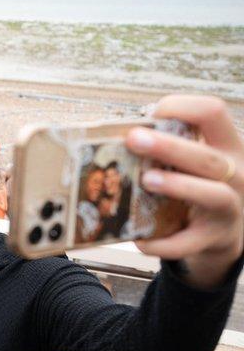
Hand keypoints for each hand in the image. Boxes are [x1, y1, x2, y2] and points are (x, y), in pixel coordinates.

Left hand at [125, 95, 243, 287]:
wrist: (225, 232)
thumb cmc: (200, 186)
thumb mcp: (194, 161)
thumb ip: (169, 148)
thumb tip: (117, 136)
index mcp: (227, 146)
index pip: (214, 113)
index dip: (183, 107)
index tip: (152, 113)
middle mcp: (236, 174)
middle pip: (207, 157)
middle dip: (170, 147)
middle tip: (134, 139)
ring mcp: (230, 209)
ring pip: (212, 195)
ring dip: (178, 186)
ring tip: (146, 180)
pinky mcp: (215, 239)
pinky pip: (189, 243)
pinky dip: (163, 243)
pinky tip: (139, 239)